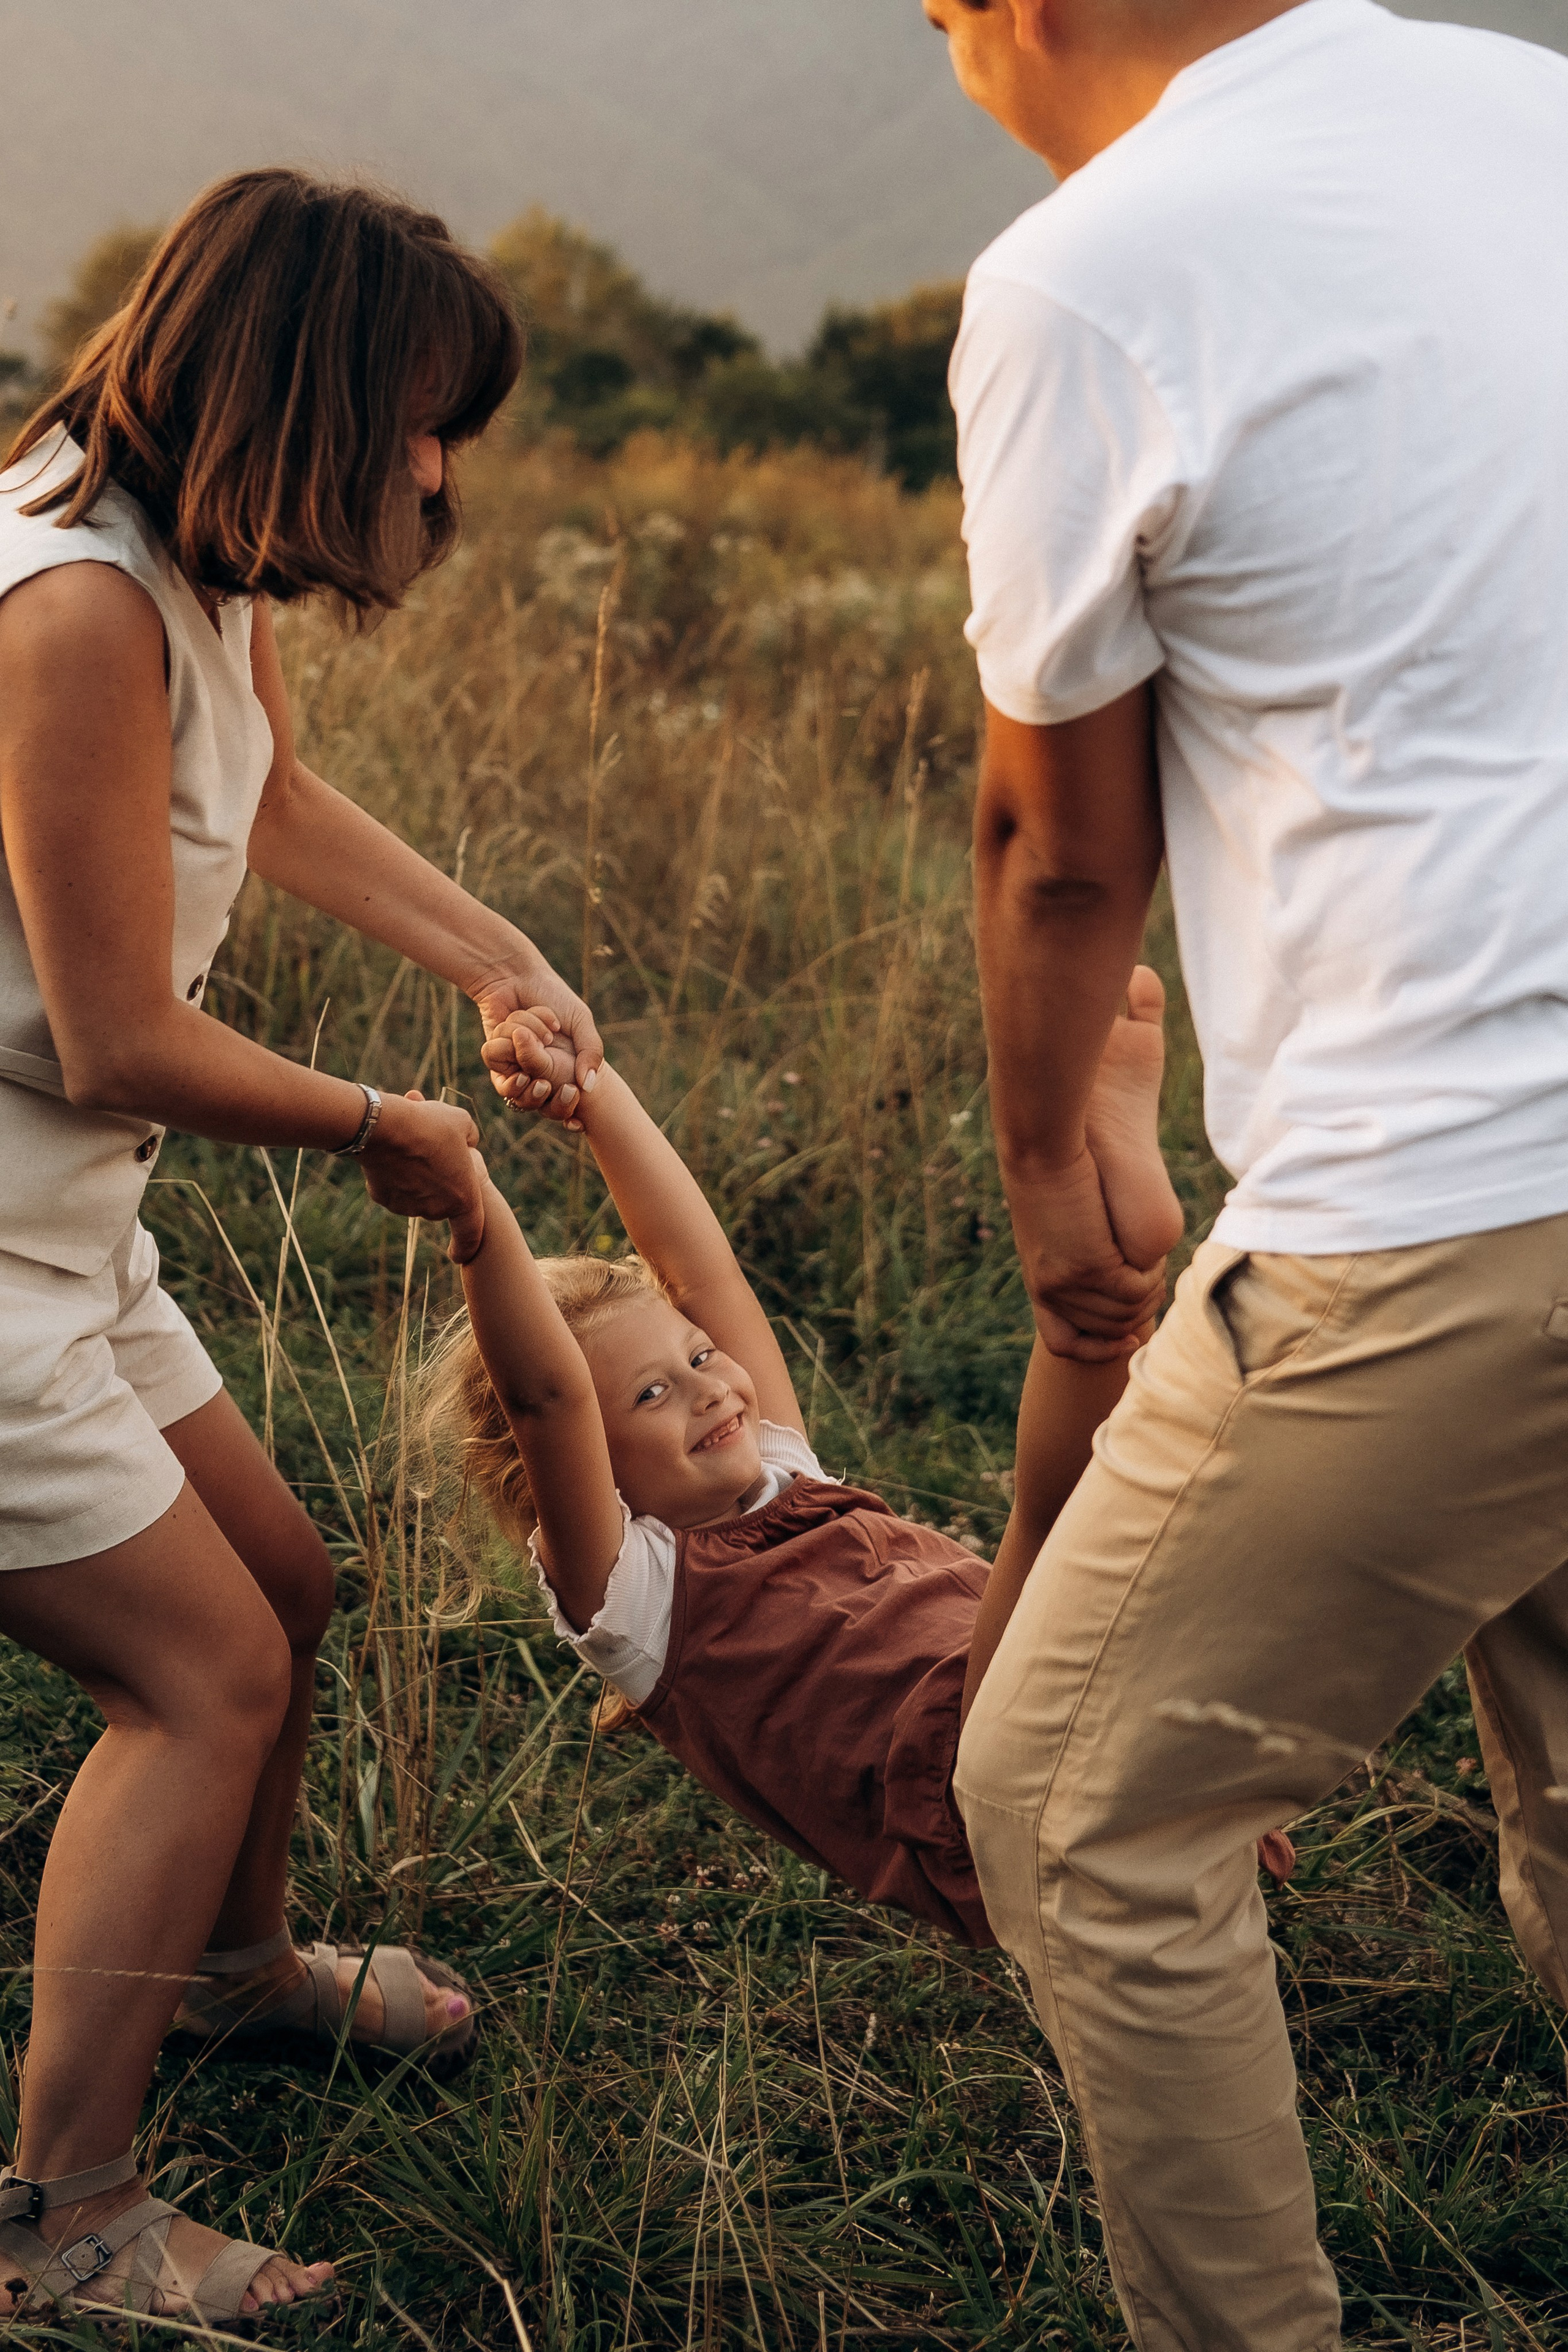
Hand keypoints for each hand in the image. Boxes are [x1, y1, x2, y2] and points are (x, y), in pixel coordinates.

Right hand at [358, 1091, 486, 1261]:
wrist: (383, 1128)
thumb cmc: (429, 1124)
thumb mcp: (462, 1124)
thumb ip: (469, 1139)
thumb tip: (464, 1146)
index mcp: (462, 1197)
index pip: (471, 1232)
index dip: (467, 1246)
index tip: (459, 1256)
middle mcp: (435, 1209)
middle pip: (442, 1200)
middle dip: (441, 1180)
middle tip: (436, 1150)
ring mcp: (408, 1206)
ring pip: (418, 1192)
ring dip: (419, 1173)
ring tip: (413, 1141)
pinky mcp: (384, 1198)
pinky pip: (395, 1187)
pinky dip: (396, 1172)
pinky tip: (393, 1148)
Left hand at [478, 1007, 588, 1131]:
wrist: (517, 976)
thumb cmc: (553, 997)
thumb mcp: (581, 1022)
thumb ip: (591, 1053)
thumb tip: (589, 1086)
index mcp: (562, 1068)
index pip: (566, 1104)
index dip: (569, 1115)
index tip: (576, 1122)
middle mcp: (539, 1072)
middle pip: (540, 1106)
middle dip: (546, 1095)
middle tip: (556, 1084)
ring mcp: (516, 1067)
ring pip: (520, 1089)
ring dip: (531, 1057)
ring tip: (542, 1039)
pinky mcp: (495, 1060)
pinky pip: (500, 1074)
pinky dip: (512, 1049)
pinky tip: (521, 1033)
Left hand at [1005, 1146, 1167, 1362]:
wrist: (1042, 1151)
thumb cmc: (1057, 1179)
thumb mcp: (1064, 1233)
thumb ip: (1082, 1266)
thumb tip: (1121, 1293)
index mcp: (1040, 1285)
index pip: (1063, 1344)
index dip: (1098, 1350)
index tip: (1129, 1339)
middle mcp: (1050, 1292)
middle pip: (1109, 1328)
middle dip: (1138, 1306)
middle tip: (1148, 1271)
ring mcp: (1068, 1284)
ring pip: (1127, 1312)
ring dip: (1148, 1287)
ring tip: (1147, 1258)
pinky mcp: (1089, 1267)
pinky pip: (1136, 1290)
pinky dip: (1150, 1274)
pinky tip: (1145, 1252)